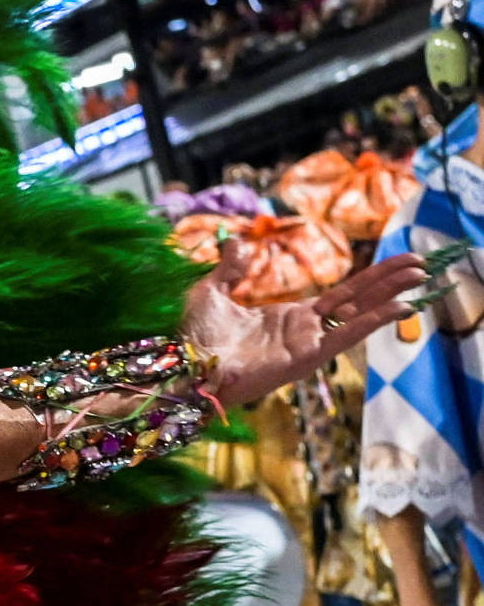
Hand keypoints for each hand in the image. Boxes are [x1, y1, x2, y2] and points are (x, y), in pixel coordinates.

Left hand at [181, 244, 428, 408]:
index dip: (369, 278)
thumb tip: (239, 242)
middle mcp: (305, 330)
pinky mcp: (306, 358)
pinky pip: (345, 336)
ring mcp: (308, 344)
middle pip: (358, 300)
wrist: (183, 363)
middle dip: (389, 281)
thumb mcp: (212, 291)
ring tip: (421, 277)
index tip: (396, 262)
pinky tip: (399, 308)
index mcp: (289, 316)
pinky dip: (373, 321)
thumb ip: (231, 268)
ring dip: (391, 295)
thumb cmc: (194, 335)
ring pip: (358, 314)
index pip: (341, 293)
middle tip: (422, 263)